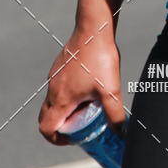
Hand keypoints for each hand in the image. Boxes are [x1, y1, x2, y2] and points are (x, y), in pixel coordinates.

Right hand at [38, 24, 123, 145]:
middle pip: (47, 116)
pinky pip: (58, 84)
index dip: (56, 139)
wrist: (93, 28)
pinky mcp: (60, 64)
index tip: (72, 138)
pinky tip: (88, 83)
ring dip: (65, 107)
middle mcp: (53, 88)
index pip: (46, 128)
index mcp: (60, 99)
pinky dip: (68, 92)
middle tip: (79, 124)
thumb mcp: (111, 90)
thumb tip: (121, 132)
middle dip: (60, 125)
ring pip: (53, 99)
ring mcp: (55, 75)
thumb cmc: (100, 58)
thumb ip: (115, 114)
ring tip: (87, 104)